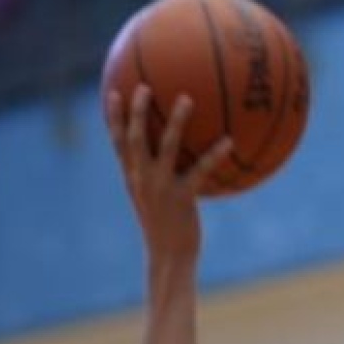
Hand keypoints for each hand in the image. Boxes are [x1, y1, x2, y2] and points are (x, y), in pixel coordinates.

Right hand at [107, 83, 233, 265]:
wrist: (169, 258)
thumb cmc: (166, 230)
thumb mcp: (155, 202)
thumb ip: (156, 178)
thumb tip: (171, 159)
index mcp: (132, 178)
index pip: (117, 143)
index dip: (113, 117)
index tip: (113, 91)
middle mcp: (142, 179)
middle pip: (133, 138)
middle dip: (136, 110)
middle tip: (144, 86)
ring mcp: (160, 187)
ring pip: (166, 146)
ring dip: (177, 121)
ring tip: (187, 98)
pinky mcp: (182, 197)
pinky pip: (200, 171)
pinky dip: (214, 155)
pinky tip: (229, 141)